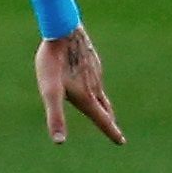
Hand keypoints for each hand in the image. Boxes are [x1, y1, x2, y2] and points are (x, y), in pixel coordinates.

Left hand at [35, 27, 124, 145]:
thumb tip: (59, 141)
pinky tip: (90, 81)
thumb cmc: (53, 62)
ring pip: (100, 91)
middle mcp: (95, 85)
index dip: (111, 132)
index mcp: (87, 96)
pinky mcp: (91, 60)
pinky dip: (96, 86)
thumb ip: (55, 117)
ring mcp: (95, 71)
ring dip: (103, 103)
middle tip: (114, 129)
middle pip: (105, 107)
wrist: (63, 30)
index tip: (121, 142)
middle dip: (109, 120)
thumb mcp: (49, 92)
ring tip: (102, 110)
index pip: (102, 119)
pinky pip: (95, 77)